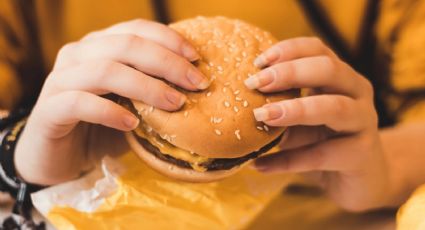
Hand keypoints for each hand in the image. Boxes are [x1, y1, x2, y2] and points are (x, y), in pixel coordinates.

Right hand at [15, 19, 209, 184]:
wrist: (62, 158)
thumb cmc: (104, 129)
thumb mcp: (134, 105)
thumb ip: (154, 90)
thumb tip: (196, 84)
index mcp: (99, 47)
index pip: (136, 29)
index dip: (169, 39)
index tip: (197, 58)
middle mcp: (78, 55)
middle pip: (125, 45)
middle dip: (166, 62)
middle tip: (196, 83)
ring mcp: (60, 80)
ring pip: (105, 70)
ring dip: (146, 86)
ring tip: (175, 103)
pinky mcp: (48, 110)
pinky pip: (79, 103)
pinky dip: (110, 112)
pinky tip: (132, 124)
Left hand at [246, 37, 390, 211]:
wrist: (359, 179)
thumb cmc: (324, 142)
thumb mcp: (299, 122)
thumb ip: (281, 111)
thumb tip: (245, 107)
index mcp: (340, 77)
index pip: (318, 50)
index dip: (288, 51)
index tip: (258, 62)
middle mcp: (357, 93)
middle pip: (329, 69)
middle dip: (290, 73)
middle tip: (255, 84)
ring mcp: (364, 121)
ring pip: (334, 108)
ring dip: (295, 110)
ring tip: (261, 116)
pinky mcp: (362, 154)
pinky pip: (322, 155)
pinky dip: (287, 160)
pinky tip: (260, 165)